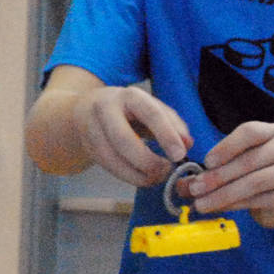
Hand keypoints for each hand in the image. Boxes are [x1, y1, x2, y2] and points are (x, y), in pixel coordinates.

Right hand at [75, 87, 191, 186]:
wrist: (85, 109)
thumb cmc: (128, 110)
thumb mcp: (151, 108)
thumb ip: (173, 124)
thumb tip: (188, 144)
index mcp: (129, 96)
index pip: (150, 114)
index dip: (166, 135)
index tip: (180, 155)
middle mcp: (105, 110)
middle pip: (123, 140)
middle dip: (147, 161)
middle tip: (166, 170)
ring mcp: (92, 130)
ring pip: (112, 159)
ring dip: (137, 175)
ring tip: (156, 177)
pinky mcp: (88, 148)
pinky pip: (109, 168)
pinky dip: (128, 177)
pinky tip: (142, 177)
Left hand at [188, 121, 273, 223]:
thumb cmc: (253, 173)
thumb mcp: (233, 163)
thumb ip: (209, 169)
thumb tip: (181, 184)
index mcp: (271, 132)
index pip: (250, 132)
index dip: (227, 147)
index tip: (206, 162)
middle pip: (250, 160)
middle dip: (218, 176)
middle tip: (194, 188)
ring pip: (253, 182)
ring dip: (223, 194)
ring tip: (201, 203)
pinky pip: (257, 200)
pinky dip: (233, 205)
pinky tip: (217, 208)